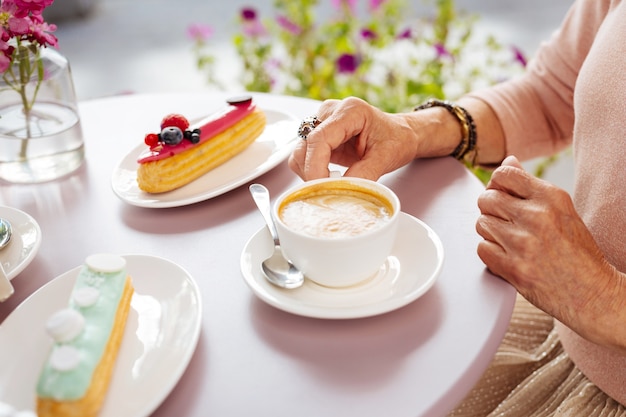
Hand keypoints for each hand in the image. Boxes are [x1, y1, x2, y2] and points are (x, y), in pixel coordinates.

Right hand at [289, 97, 418, 180]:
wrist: (400, 135)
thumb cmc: (396, 140)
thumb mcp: (386, 158)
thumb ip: (364, 173)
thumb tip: (340, 189)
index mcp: (350, 111)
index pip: (320, 138)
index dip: (315, 165)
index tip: (321, 186)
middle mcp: (331, 112)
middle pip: (305, 145)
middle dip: (312, 172)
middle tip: (329, 190)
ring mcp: (322, 123)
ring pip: (299, 152)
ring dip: (309, 172)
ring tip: (332, 183)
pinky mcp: (318, 136)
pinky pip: (303, 156)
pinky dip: (310, 171)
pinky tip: (329, 177)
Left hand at [476, 156, 623, 348]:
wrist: (594, 293)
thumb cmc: (577, 251)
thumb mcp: (561, 210)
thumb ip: (530, 186)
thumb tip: (508, 161)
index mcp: (551, 198)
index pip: (503, 174)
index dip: (497, 185)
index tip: (502, 195)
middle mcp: (537, 217)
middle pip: (486, 199)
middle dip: (490, 209)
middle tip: (504, 222)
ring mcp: (523, 244)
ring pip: (481, 224)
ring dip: (490, 232)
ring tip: (509, 240)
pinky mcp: (514, 269)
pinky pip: (482, 249)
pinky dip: (490, 253)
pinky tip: (507, 256)